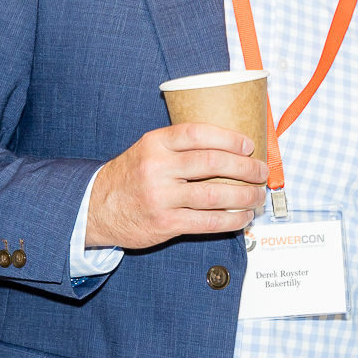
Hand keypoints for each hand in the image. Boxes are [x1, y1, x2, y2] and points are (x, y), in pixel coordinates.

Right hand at [84, 123, 267, 250]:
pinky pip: (206, 222)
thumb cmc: (130, 176)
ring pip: (214, 195)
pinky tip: (242, 217)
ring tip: (257, 196)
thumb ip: (180, 147)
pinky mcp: (165, 223)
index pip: (198, 134)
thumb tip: (228, 148)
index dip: (228, 138)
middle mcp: (157, 167)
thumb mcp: (148, 150)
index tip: (248, 144)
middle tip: (261, 172)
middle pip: (212, 163)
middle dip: (245, 168)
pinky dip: (230, 220)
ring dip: (244, 196)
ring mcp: (161, 197)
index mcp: (155, 143)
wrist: (96, 208)